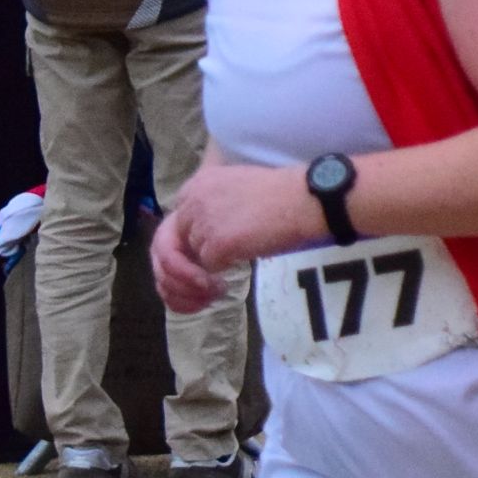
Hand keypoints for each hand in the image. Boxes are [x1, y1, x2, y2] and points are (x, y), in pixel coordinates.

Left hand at [154, 162, 321, 311]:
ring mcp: (202, 222)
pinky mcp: (217, 243)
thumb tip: (204, 243)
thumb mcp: (239, 192)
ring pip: (187, 262)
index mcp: (197, 184)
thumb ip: (215, 210)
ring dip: (198, 280)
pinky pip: (207, 270)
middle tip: (196, 293)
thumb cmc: (287, 197)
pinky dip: (218, 278)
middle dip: (176, 274)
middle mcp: (192, 201)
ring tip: (215, 292)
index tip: (197, 268)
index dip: (179, 252)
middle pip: (168, 246)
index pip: (172, 224)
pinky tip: (232, 278)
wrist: (309, 199)